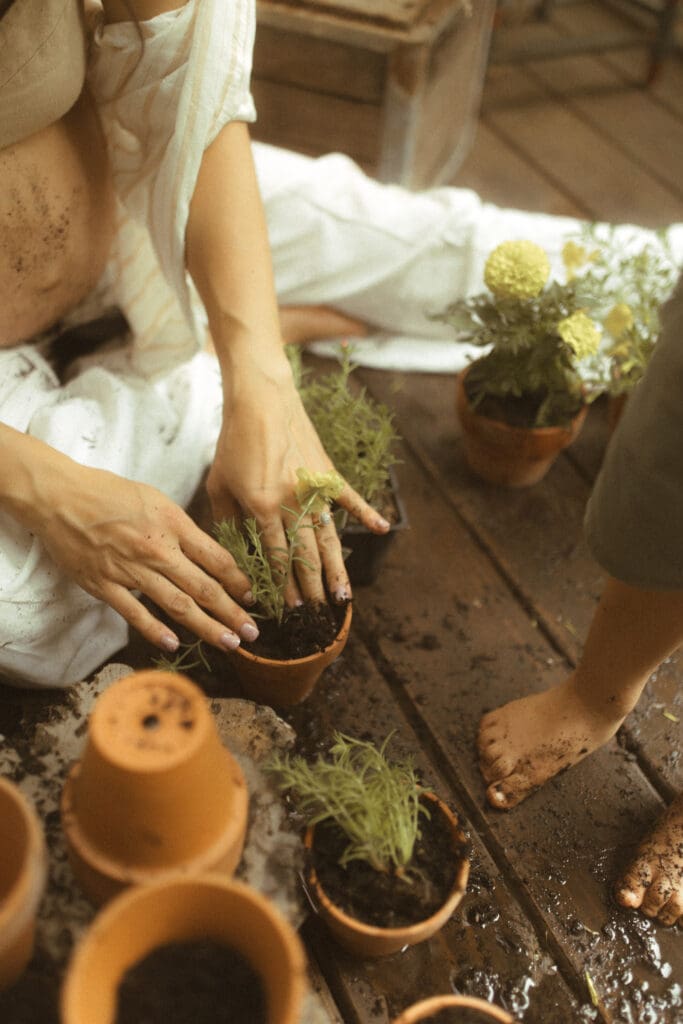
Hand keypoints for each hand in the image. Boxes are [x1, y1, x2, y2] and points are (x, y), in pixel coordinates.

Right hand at [32, 461, 258, 653]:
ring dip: (206, 627)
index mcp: (173, 524)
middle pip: (204, 587)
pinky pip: (134, 613)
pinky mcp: (105, 584)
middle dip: (232, 612)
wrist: (60, 497)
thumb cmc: (109, 493)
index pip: (216, 558)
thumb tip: (206, 554)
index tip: (252, 597)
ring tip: (228, 643)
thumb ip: (181, 528)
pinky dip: (155, 630)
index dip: (239, 581)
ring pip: (177, 605)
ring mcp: (130, 570)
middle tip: (252, 632)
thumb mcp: (156, 500)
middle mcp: (157, 550)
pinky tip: (174, 645)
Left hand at [206, 367, 389, 605]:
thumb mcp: (219, 484)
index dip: (282, 585)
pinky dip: (367, 513)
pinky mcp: (327, 472)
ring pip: (328, 536)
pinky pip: (350, 496)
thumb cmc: (233, 441)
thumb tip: (236, 556)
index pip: (274, 555)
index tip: (288, 609)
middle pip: (305, 554)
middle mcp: (292, 500)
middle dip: (312, 587)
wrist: (260, 398)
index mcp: (262, 505)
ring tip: (344, 595)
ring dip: (337, 568)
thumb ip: (228, 521)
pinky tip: (381, 530)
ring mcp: (313, 486)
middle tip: (319, 614)